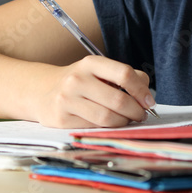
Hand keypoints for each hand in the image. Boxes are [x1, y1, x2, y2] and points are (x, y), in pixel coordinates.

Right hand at [31, 55, 154, 128]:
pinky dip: (107, 129)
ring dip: (123, 122)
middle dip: (135, 111)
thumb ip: (125, 77)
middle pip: (118, 100)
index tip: (149, 101)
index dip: (141, 90)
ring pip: (107, 118)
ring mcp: (67, 100)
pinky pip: (93, 128)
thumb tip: (146, 95)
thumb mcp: (99, 71)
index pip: (124, 74)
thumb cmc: (80, 81)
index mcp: (91, 63)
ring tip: (126, 120)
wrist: (43, 91)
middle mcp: (77, 79)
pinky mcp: (61, 119)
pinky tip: (109, 124)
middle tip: (140, 115)